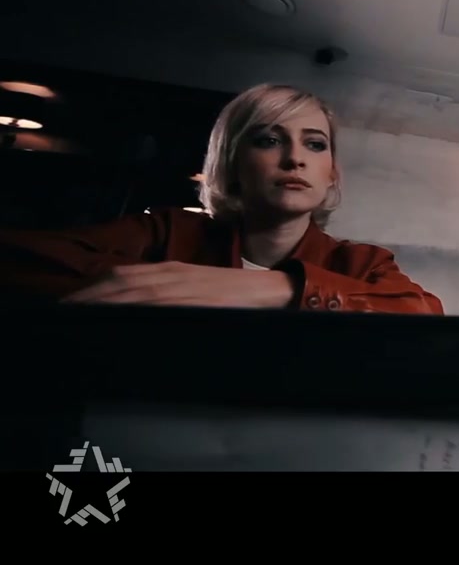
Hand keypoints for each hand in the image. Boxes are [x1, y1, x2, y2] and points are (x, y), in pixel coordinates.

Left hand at [63, 262, 296, 307]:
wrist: (269, 289)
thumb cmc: (232, 295)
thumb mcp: (194, 290)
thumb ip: (167, 297)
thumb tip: (135, 313)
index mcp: (168, 269)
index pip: (119, 275)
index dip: (91, 289)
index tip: (67, 305)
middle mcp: (170, 272)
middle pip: (118, 282)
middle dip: (86, 298)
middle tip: (60, 314)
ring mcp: (182, 284)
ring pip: (132, 290)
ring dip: (102, 303)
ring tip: (77, 318)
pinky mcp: (194, 298)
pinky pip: (157, 301)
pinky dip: (134, 307)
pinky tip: (117, 317)